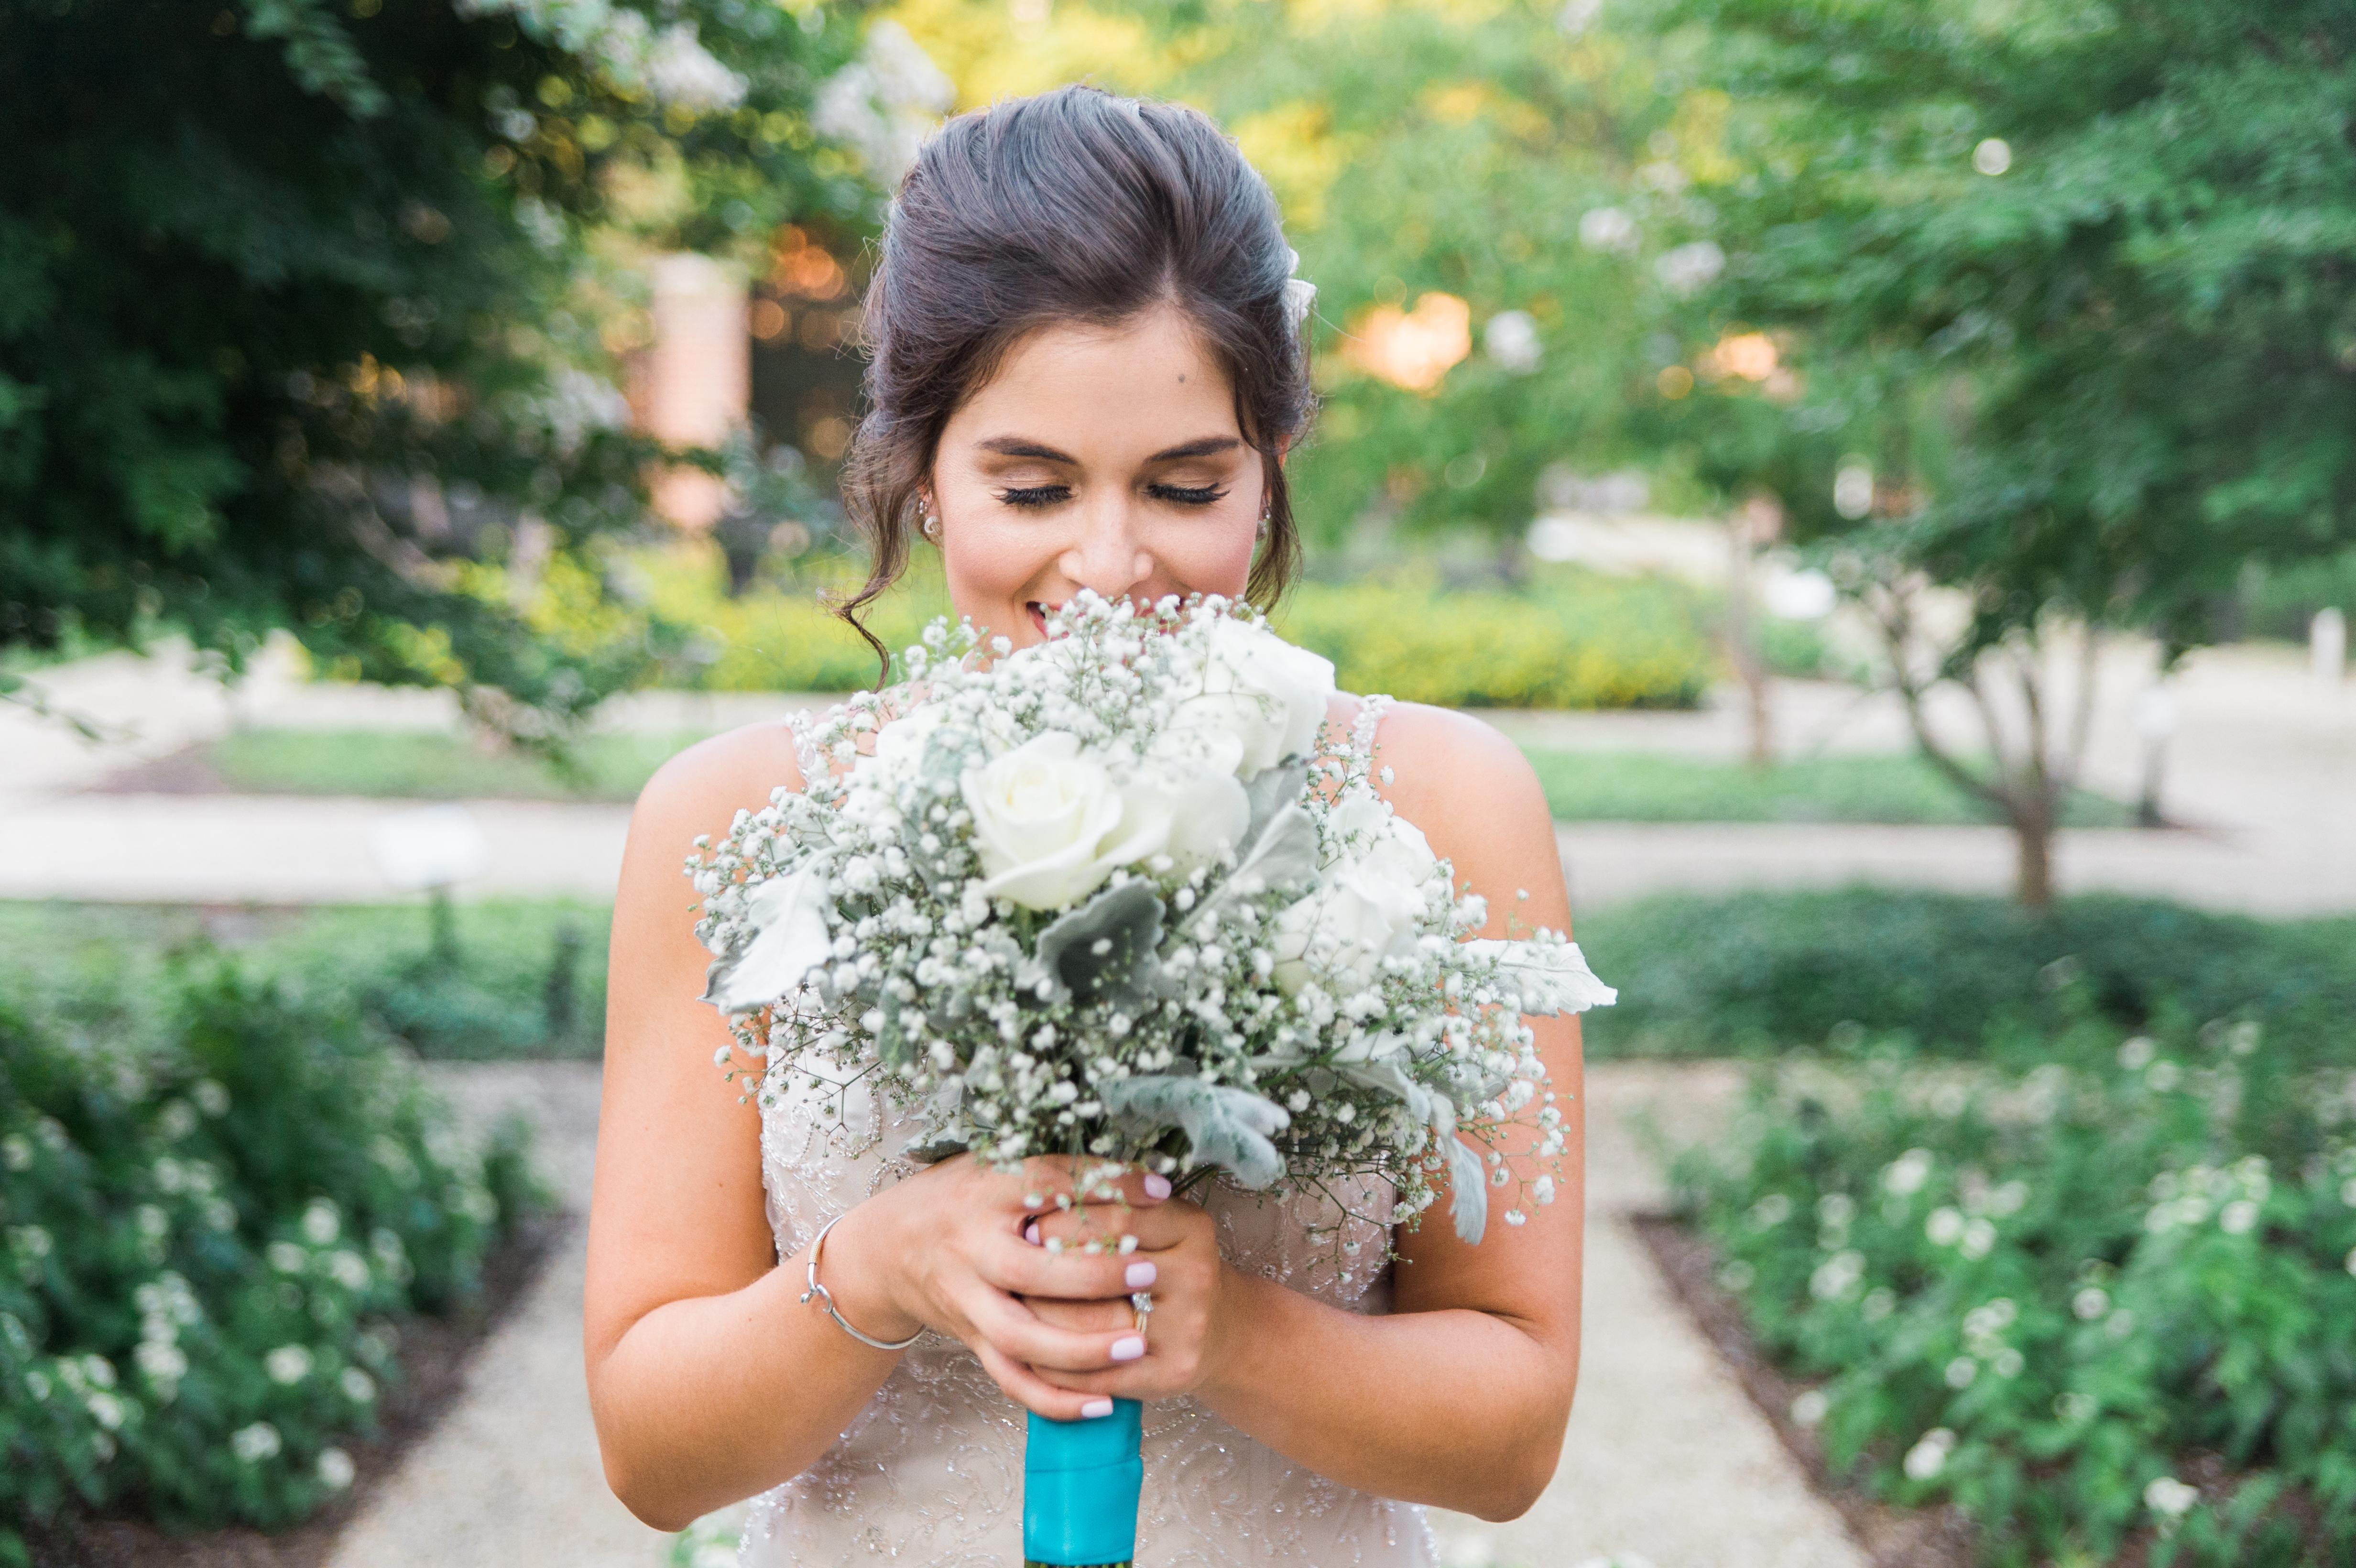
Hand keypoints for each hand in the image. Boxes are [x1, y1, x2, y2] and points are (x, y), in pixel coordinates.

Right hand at [819, 1155, 1187, 1419]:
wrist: (883, 1249)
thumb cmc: (957, 1198)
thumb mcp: (993, 1165)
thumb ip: (1053, 1169)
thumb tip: (1136, 1169)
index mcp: (983, 1193)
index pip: (1047, 1183)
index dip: (1105, 1186)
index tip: (1159, 1191)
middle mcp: (970, 1250)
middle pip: (1030, 1270)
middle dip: (1094, 1275)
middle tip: (1151, 1272)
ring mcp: (967, 1301)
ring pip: (1020, 1337)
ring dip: (1081, 1348)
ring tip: (1135, 1345)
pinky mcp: (970, 1340)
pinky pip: (1012, 1379)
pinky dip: (1055, 1398)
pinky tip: (1102, 1403)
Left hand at [1022, 1181, 1228, 1407]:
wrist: (1218, 1327)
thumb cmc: (1168, 1266)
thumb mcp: (1158, 1224)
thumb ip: (1115, 1207)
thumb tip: (1039, 1207)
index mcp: (1190, 1228)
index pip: (1118, 1217)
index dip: (1067, 1221)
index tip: (1029, 1224)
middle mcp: (1196, 1275)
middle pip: (1104, 1269)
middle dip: (1050, 1269)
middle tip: (1015, 1266)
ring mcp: (1188, 1327)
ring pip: (1095, 1326)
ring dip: (1044, 1319)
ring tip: (1015, 1306)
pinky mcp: (1173, 1372)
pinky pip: (1101, 1374)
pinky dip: (1061, 1367)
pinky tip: (1035, 1353)